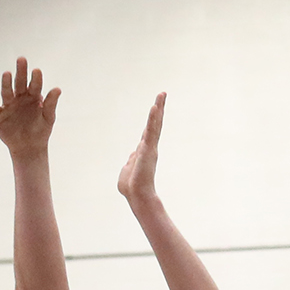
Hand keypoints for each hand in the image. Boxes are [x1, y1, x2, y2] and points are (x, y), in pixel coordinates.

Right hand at [0, 58, 57, 159]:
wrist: (29, 148)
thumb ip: (51, 104)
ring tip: (7, 74)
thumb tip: (58, 89)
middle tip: (21, 59)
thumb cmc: (40, 131)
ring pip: (6, 92)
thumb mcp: (48, 118)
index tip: (37, 71)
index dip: (36, 78)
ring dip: (6, 83)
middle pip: (19, 82)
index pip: (35, 85)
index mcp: (33, 96)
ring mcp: (8, 105)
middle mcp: (20, 97)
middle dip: (20, 72)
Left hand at [117, 91, 164, 208]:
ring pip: (155, 124)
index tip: (156, 107)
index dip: (152, 119)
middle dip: (159, 108)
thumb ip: (130, 162)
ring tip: (161, 95)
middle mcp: (149, 147)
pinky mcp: (148, 149)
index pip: (148, 131)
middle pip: (155, 123)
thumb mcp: (127, 171)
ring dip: (158, 108)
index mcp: (143, 151)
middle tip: (163, 94)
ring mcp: (150, 147)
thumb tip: (131, 157)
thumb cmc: (131, 187)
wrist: (136, 195)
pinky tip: (155, 108)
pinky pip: (151, 131)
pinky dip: (153, 119)